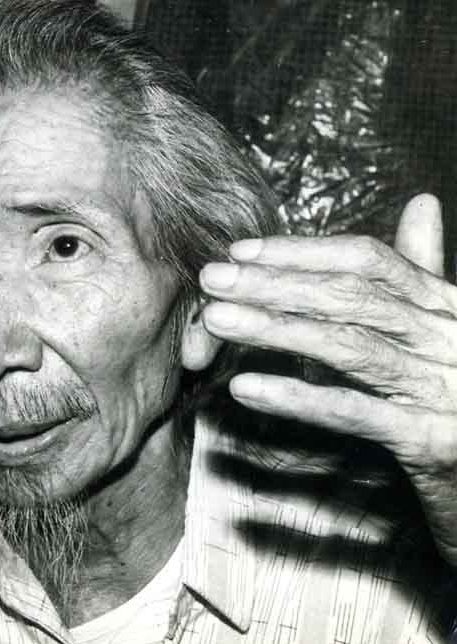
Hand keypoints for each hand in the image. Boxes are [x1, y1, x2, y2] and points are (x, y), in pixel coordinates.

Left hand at [198, 194, 456, 567]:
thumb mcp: (447, 330)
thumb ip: (423, 272)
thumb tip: (422, 201)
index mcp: (446, 306)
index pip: (368, 262)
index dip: (301, 253)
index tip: (241, 252)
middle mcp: (447, 339)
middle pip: (349, 298)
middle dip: (274, 285)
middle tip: (211, 280)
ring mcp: (442, 390)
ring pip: (348, 348)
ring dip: (275, 330)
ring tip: (217, 319)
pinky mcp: (431, 441)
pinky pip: (354, 412)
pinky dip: (297, 397)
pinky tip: (246, 387)